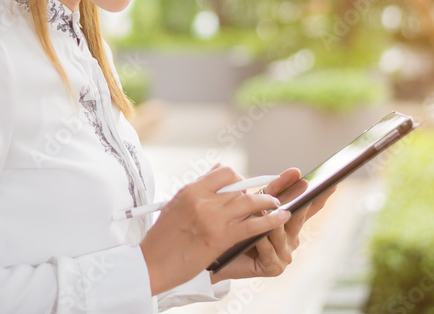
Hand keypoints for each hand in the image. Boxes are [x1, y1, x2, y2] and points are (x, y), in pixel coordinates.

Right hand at [139, 165, 290, 294]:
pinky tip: (282, 219)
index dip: (239, 178)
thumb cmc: (163, 237)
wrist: (152, 263)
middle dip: (255, 192)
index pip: (224, 172)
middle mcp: (202, 200)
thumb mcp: (176, 204)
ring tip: (278, 205)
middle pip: (239, 187)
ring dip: (268, 202)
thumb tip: (218, 169)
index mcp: (191, 190)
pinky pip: (251, 225)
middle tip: (264, 199)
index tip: (245, 187)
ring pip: (249, 202)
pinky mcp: (219, 238)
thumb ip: (199, 187)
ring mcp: (212, 219)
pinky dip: (270, 221)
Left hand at [209, 168, 335, 282]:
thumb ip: (271, 190)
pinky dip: (262, 243)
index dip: (320, 195)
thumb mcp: (254, 204)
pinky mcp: (274, 267)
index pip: (308, 206)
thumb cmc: (234, 227)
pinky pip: (270, 252)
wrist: (217, 254)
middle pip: (297, 215)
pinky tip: (257, 236)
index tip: (332, 182)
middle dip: (300, 199)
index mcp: (289, 222)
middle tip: (305, 185)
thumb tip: (296, 171)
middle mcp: (291, 237)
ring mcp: (284, 253)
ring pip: (281, 233)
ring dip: (272, 221)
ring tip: (264, 209)